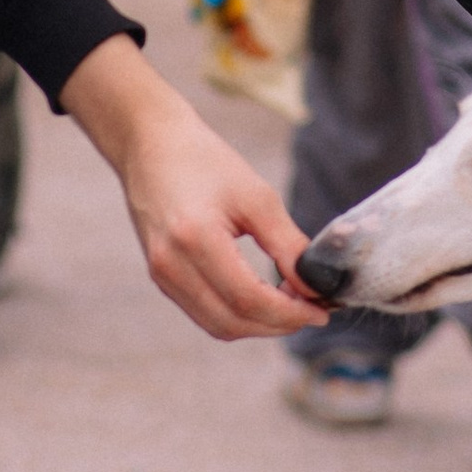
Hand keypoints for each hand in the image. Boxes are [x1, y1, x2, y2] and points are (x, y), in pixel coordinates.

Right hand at [62, 36, 323, 338]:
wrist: (150, 144)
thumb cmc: (204, 161)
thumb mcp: (256, 195)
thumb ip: (287, 245)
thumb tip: (315, 286)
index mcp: (194, 238)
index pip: (248, 299)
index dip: (290, 313)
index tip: (321, 311)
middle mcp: (171, 265)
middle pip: (233, 322)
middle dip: (279, 324)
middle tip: (313, 311)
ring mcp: (161, 275)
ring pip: (218, 326)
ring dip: (259, 325)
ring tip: (292, 306)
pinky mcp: (161, 277)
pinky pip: (204, 313)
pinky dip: (237, 315)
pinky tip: (262, 298)